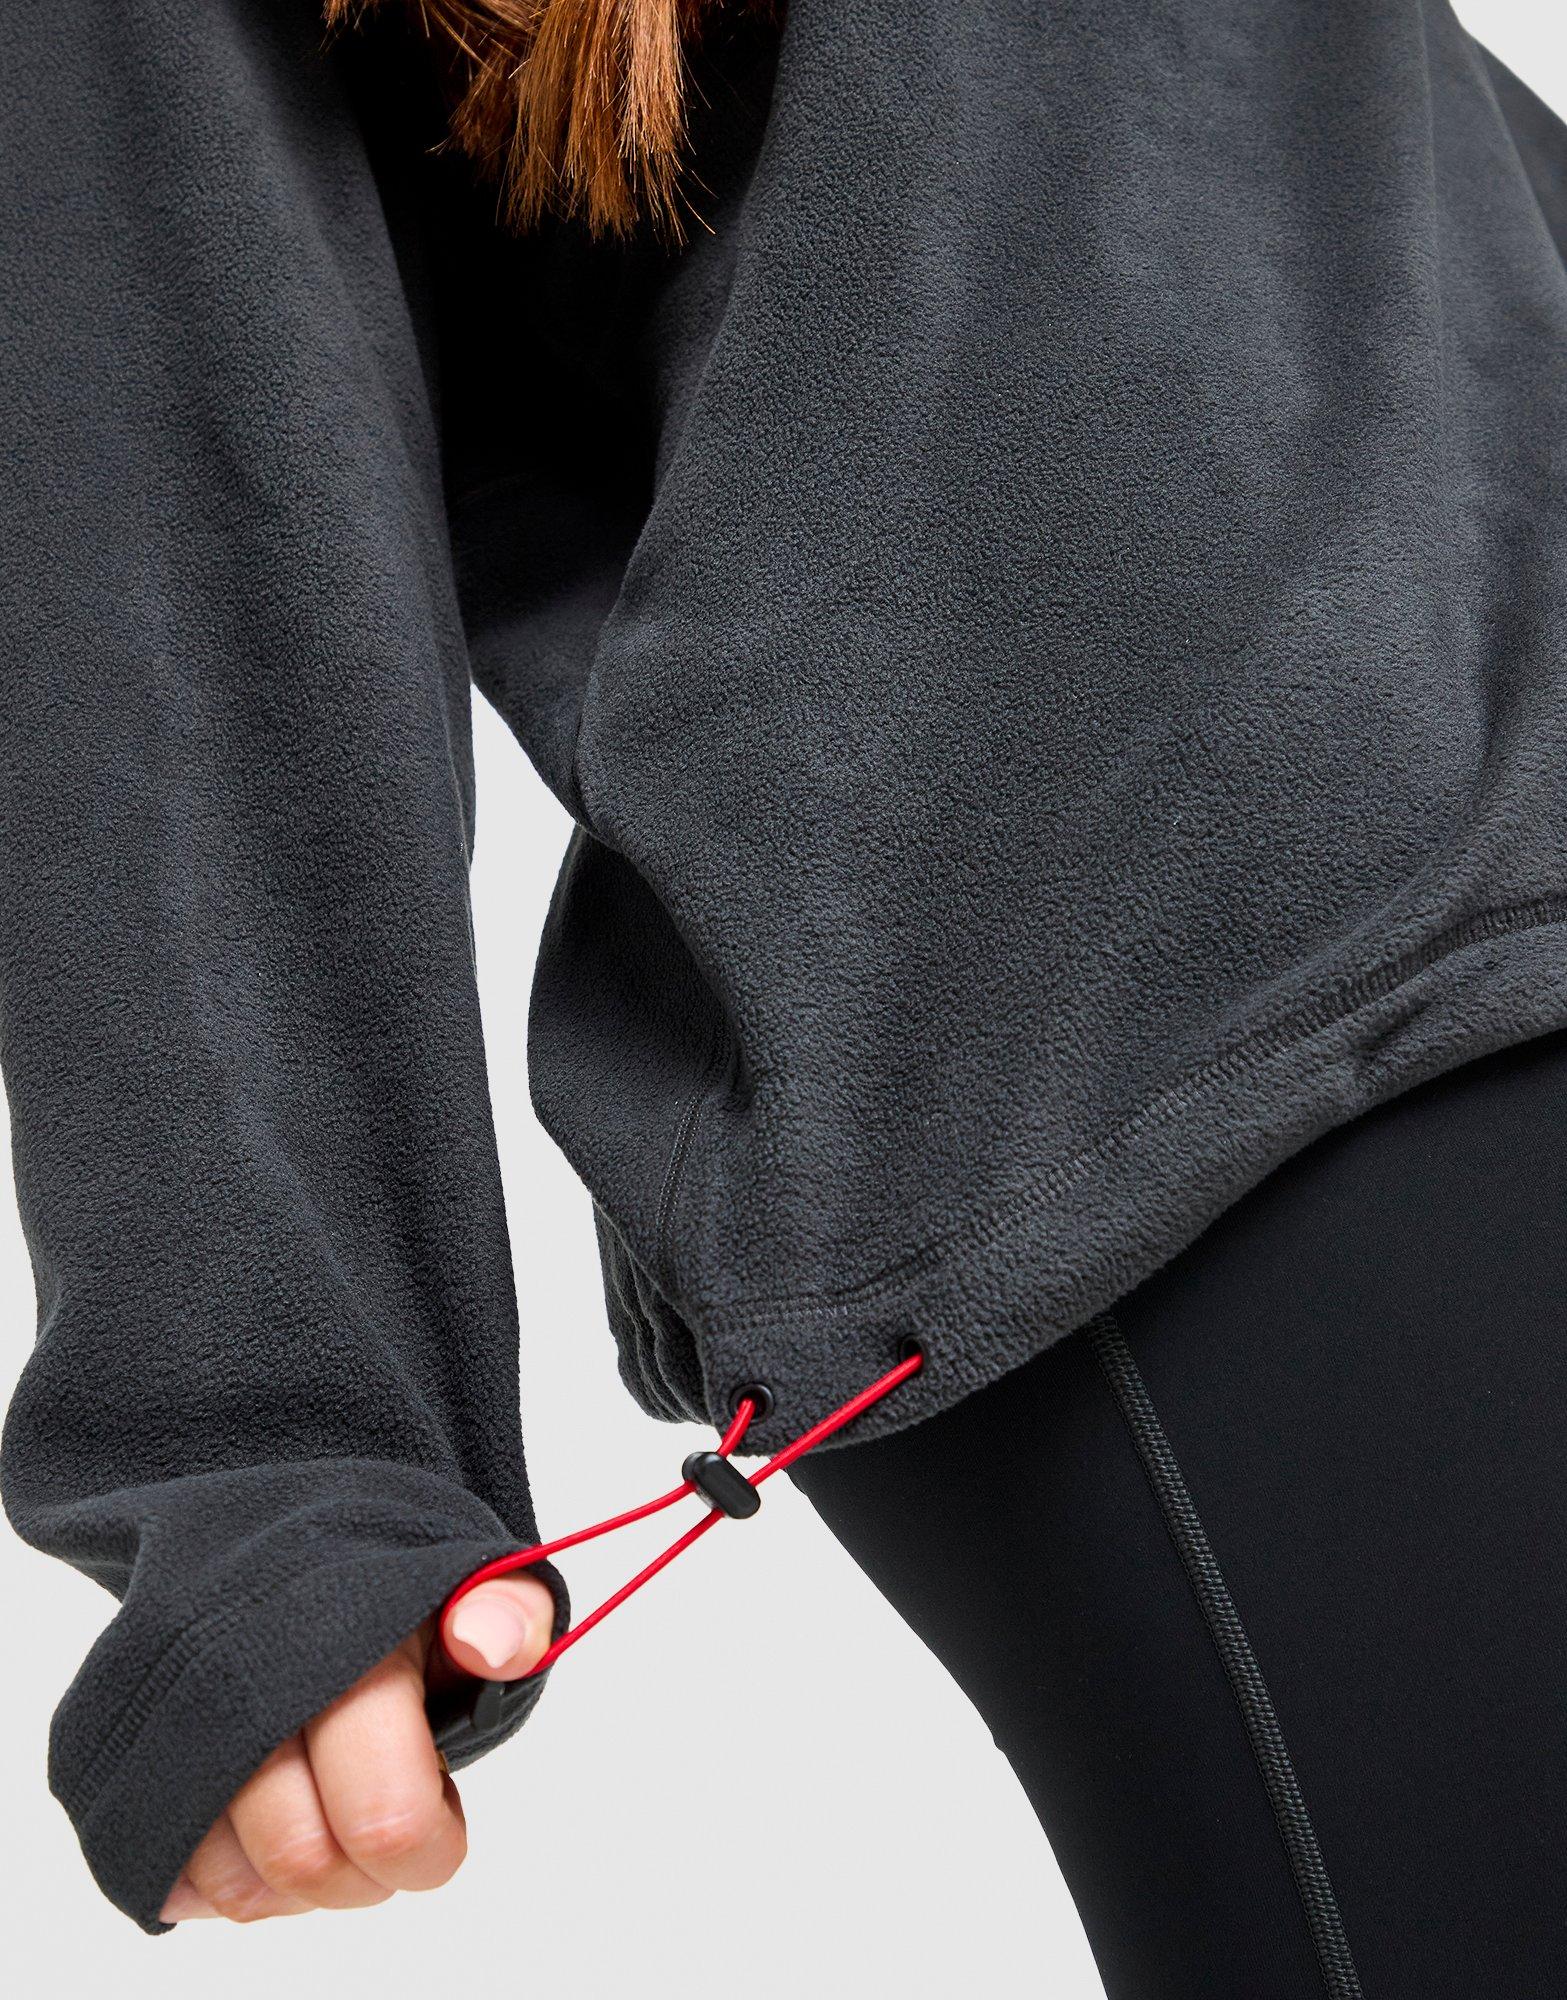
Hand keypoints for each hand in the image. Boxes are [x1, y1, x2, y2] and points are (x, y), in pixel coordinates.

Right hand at [159, 1573, 555, 1921]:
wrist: (285, 1535)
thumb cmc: (387, 1582)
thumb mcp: (465, 1578)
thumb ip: (507, 1610)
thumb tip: (492, 1645)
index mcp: (348, 1651)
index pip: (386, 1817)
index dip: (430, 1849)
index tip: (445, 1816)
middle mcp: (249, 1688)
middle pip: (303, 1861)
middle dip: (366, 1874)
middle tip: (390, 1823)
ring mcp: (180, 1728)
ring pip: (235, 1884)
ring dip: (298, 1881)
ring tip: (334, 1816)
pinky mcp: (137, 1762)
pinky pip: (178, 1878)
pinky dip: (233, 1876)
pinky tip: (276, 1823)